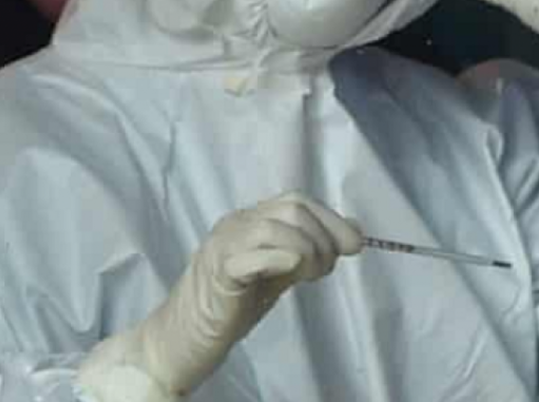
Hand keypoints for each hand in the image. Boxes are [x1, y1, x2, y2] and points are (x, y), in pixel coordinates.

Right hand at [78, 192, 361, 398]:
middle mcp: (236, 224)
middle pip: (292, 208)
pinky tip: (290, 275)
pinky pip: (252, 255)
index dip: (332, 219)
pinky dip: (281, 260)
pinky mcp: (217, 272)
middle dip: (323, 238)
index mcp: (250, 220)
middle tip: (323, 271)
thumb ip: (307, 251)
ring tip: (307, 278)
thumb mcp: (278, 273)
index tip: (355, 246)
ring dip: (307, 252)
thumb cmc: (230, 306)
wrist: (182, 337)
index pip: (298, 201)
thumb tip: (351, 233)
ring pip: (275, 227)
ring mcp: (224, 245)